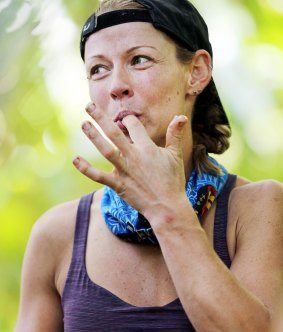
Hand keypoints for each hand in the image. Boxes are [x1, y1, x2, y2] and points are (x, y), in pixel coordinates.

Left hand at [73, 103, 187, 217]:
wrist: (167, 207)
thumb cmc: (173, 181)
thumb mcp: (176, 155)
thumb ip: (175, 134)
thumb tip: (181, 116)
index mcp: (148, 148)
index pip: (133, 126)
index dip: (128, 119)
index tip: (124, 119)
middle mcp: (134, 157)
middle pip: (114, 133)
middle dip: (100, 118)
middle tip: (88, 106)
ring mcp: (125, 171)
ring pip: (106, 150)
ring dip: (93, 137)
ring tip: (83, 124)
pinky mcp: (118, 185)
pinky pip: (99, 176)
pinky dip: (86, 169)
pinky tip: (75, 159)